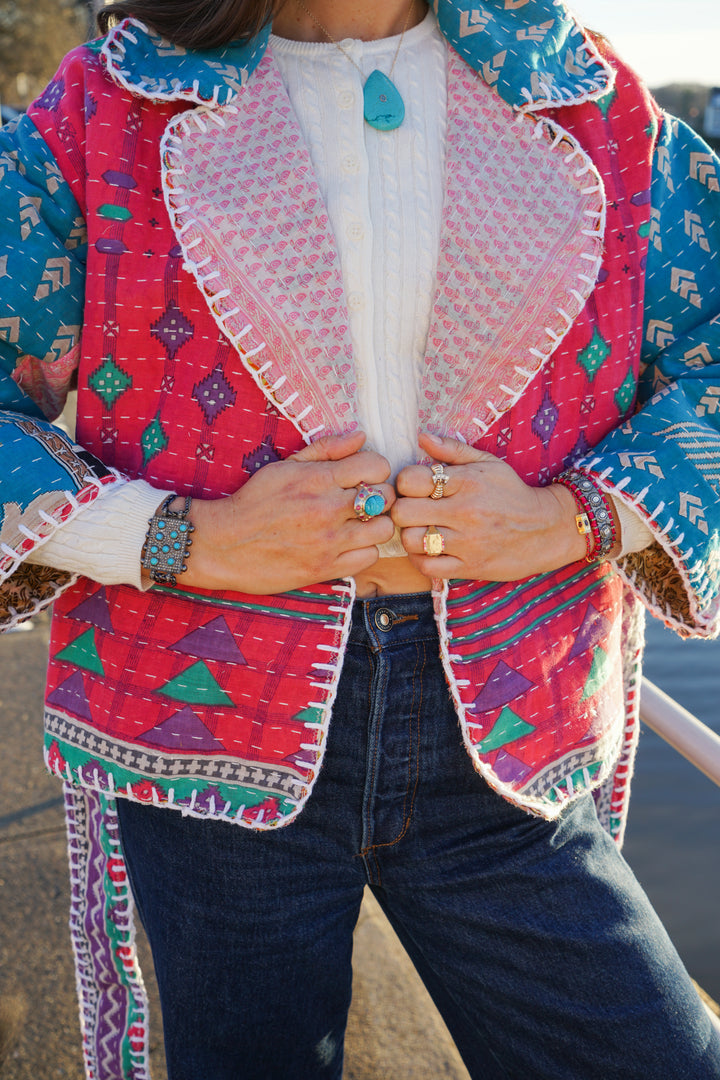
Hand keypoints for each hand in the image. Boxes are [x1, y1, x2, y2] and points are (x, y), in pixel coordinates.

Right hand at [183, 431, 394, 593]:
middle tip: (365, 501)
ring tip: (360, 524)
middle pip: (386, 497)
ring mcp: (328, 541)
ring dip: (376, 525)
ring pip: (384, 529)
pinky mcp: (326, 568)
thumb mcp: (286, 466)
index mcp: (318, 479)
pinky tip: (349, 544)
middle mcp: (327, 509)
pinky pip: (369, 557)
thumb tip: (361, 436)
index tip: (364, 476)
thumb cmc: (255, 502)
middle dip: (380, 496)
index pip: (377, 466)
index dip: (376, 469)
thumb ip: (326, 449)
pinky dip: (364, 550)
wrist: (224, 544)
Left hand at [391, 433, 585, 581]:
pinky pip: (427, 566)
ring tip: (419, 530)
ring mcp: (467, 543)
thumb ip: (452, 450)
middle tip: (410, 510)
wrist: (547, 529)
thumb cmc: (512, 493)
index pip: (411, 480)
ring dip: (409, 535)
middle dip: (401, 510)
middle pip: (404, 512)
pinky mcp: (470, 567)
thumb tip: (421, 438)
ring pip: (412, 541)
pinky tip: (428, 549)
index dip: (405, 482)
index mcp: (467, 482)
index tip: (414, 487)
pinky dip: (420, 558)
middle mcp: (465, 512)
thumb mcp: (488, 463)